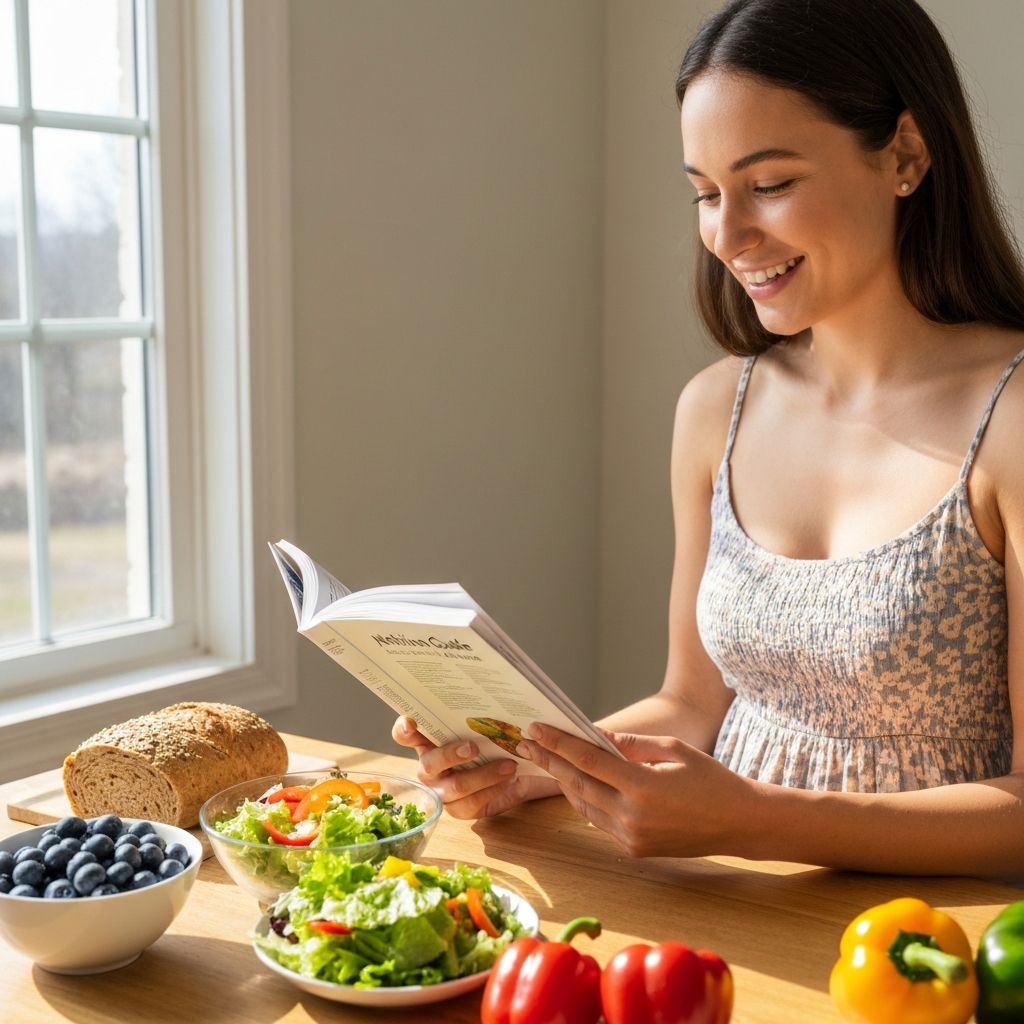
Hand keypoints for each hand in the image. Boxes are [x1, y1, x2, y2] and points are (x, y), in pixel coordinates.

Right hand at [391, 716, 558, 818]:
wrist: (520, 769)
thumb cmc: (495, 740)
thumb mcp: (486, 724)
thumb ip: (476, 713)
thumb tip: (486, 690)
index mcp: (429, 741)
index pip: (404, 735)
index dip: (404, 729)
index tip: (412, 722)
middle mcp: (430, 767)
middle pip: (430, 763)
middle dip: (451, 755)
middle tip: (473, 747)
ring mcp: (443, 790)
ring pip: (456, 786)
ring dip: (484, 775)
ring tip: (509, 765)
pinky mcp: (460, 809)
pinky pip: (472, 804)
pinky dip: (493, 790)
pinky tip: (509, 780)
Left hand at [516, 723, 755, 857]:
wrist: (739, 823)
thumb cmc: (710, 778)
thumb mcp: (672, 749)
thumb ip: (630, 744)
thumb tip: (594, 734)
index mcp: (643, 787)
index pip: (588, 761)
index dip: (558, 744)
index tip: (536, 729)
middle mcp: (632, 816)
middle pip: (578, 784)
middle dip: (550, 762)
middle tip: (528, 743)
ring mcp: (632, 837)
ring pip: (584, 805)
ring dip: (564, 782)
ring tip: (547, 760)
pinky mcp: (635, 849)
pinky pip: (599, 820)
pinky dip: (585, 800)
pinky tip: (576, 782)